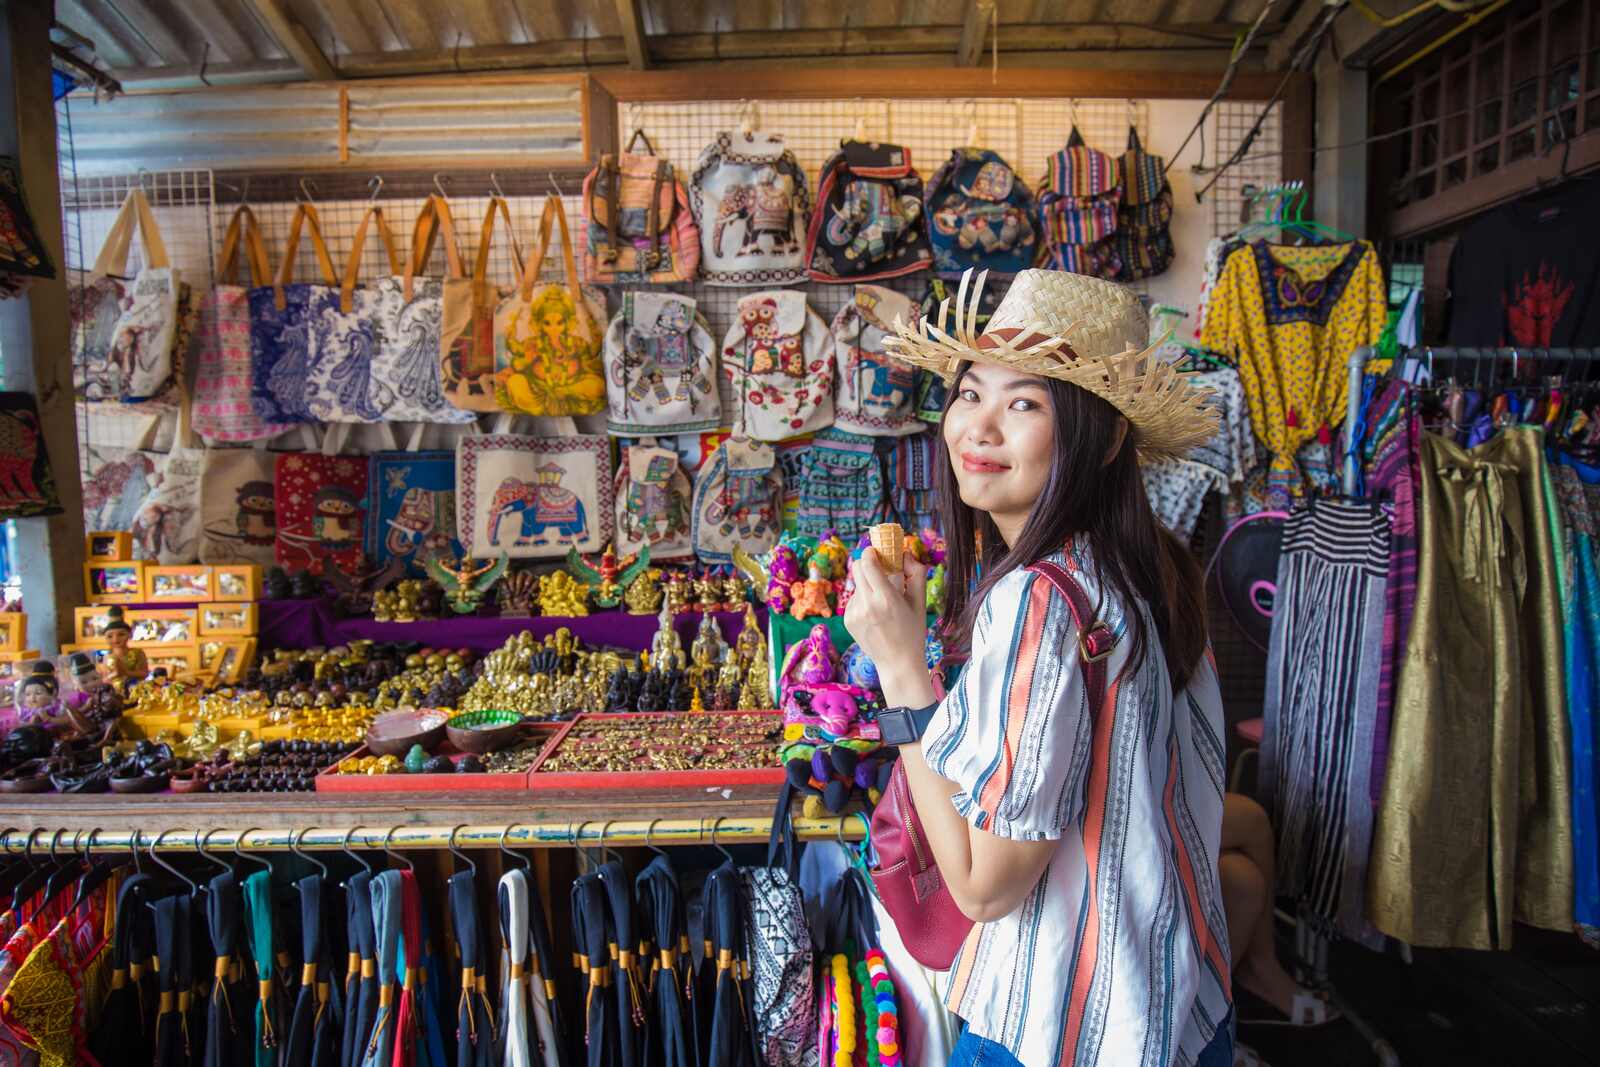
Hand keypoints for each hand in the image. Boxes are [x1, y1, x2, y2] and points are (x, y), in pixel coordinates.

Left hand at [844, 549, 928, 689]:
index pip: (867, 564)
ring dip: (868, 585)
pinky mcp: (848, 620)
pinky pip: (854, 600)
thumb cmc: (913, 632)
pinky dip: (864, 600)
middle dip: (867, 564)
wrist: (897, 663)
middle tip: (879, 568)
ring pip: (857, 585)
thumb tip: (905, 554)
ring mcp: (855, 613)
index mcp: (886, 598)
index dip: (870, 552)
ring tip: (883, 602)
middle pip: (856, 568)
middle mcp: (867, 604)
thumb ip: (915, 574)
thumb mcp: (920, 603)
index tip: (876, 551)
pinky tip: (876, 614)